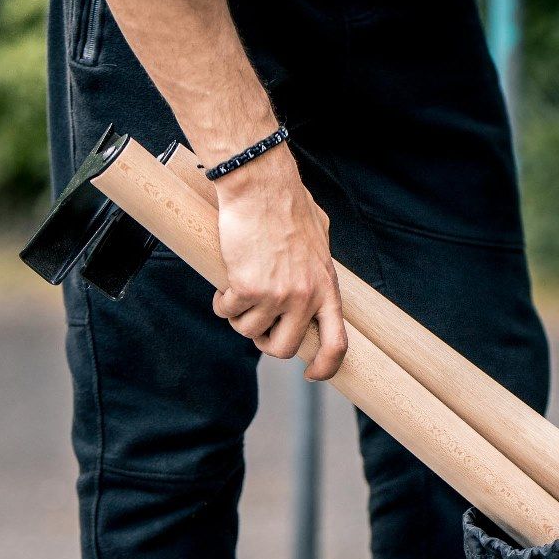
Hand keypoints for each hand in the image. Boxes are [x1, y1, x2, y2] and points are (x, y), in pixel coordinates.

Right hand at [212, 147, 347, 378]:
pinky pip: (227, 311)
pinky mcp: (248, 288)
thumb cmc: (288, 203)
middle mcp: (306, 297)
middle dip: (266, 342)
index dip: (325, 367)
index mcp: (327, 288)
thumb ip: (318, 264)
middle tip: (257, 324)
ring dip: (239, 317)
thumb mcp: (319, 238)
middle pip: (284, 349)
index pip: (336, 344)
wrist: (261, 184)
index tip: (311, 374)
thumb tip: (316, 273)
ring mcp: (278, 295)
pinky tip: (226, 281)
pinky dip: (222, 301)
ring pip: (249, 331)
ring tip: (239, 292)